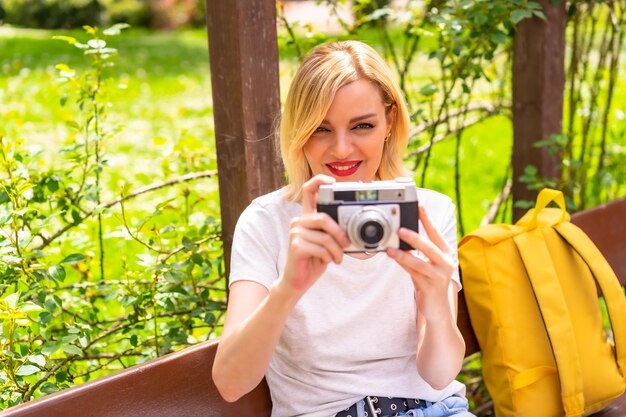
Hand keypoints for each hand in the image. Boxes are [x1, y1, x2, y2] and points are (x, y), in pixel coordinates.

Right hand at [279, 175, 350, 298]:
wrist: (299, 280)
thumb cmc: (315, 260)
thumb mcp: (328, 243)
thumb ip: (335, 231)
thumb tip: (353, 228)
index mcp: (307, 217)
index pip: (309, 191)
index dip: (319, 181)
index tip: (332, 181)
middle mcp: (299, 221)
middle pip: (323, 218)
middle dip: (339, 233)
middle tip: (346, 245)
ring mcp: (296, 233)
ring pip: (325, 236)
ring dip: (336, 250)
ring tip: (337, 258)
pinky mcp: (296, 245)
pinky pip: (321, 248)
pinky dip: (330, 257)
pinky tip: (328, 261)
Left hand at [386, 205, 455, 322]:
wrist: (437, 309)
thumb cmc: (430, 282)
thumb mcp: (426, 264)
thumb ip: (418, 251)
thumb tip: (402, 235)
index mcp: (446, 253)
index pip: (436, 233)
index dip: (427, 220)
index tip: (419, 206)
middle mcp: (446, 263)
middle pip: (430, 247)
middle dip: (414, 237)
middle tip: (400, 229)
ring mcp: (439, 276)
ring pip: (420, 263)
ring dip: (403, 255)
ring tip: (390, 249)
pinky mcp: (430, 287)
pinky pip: (414, 274)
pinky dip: (403, 265)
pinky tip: (394, 259)